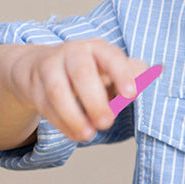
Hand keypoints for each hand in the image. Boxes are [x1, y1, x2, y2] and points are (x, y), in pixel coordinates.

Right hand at [7, 39, 147, 141]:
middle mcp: (73, 53)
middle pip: (82, 73)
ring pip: (59, 92)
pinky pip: (46, 106)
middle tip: (107, 123)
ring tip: (88, 134)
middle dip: (95, 100)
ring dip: (74, 116)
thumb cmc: (87, 70)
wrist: (37, 66)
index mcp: (98, 48)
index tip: (131, 95)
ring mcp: (50, 67)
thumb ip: (131, 73)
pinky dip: (62, 123)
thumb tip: (150, 73)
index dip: (122, 74)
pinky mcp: (34, 86)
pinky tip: (77, 134)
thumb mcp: (110, 69)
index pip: (111, 57)